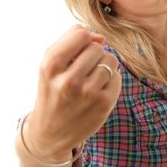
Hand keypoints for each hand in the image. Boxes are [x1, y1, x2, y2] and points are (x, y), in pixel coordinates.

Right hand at [28, 25, 120, 160]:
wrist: (50, 132)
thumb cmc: (52, 91)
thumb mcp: (49, 65)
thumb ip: (70, 42)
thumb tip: (100, 37)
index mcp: (51, 66)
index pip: (81, 34)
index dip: (83, 39)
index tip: (77, 50)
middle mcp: (69, 81)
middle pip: (96, 47)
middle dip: (92, 53)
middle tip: (82, 68)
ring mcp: (88, 94)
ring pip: (110, 60)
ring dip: (103, 65)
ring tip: (90, 78)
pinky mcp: (103, 104)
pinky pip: (117, 76)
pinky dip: (110, 80)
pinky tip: (97, 90)